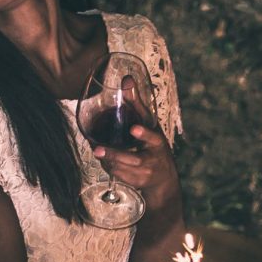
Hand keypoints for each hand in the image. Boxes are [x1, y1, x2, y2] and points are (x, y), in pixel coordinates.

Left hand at [96, 85, 181, 212]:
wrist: (164, 179)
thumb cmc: (154, 145)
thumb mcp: (151, 124)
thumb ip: (137, 104)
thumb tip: (126, 79)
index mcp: (158, 143)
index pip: (153, 138)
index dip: (144, 134)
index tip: (134, 129)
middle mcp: (152, 160)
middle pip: (132, 160)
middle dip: (114, 155)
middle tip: (98, 150)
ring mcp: (143, 174)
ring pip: (120, 168)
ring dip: (106, 160)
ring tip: (97, 150)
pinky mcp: (135, 182)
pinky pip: (116, 174)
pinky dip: (107, 166)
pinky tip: (102, 158)